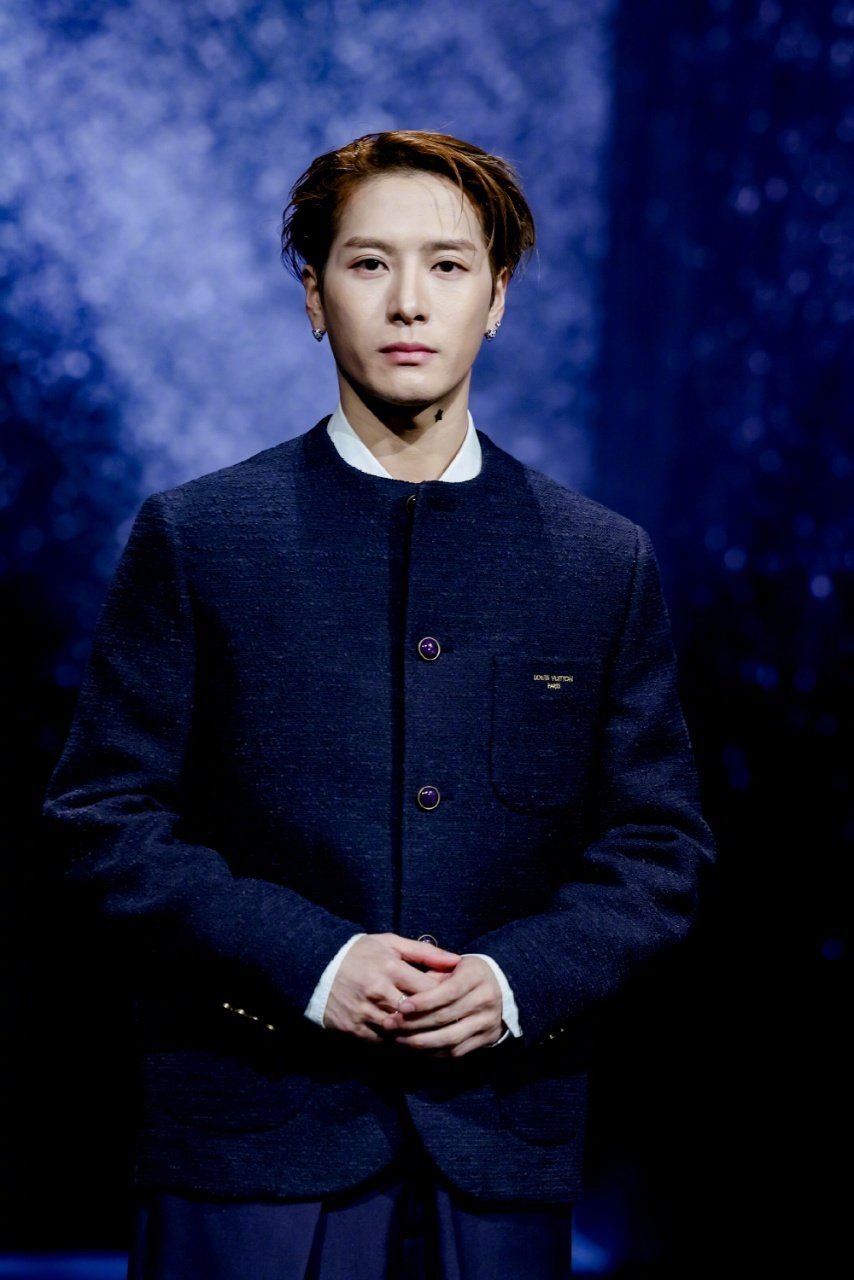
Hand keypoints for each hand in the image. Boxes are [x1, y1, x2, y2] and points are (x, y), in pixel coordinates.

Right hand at [323, 933, 459, 1041]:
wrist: (315, 966)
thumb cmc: (359, 953)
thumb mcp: (391, 944)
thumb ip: (425, 953)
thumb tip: (457, 961)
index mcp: (390, 968)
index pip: (429, 990)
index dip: (447, 998)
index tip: (456, 1001)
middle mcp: (378, 992)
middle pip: (418, 1015)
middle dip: (436, 1020)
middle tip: (451, 1023)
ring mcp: (365, 1013)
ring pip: (402, 1033)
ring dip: (419, 1036)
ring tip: (435, 1036)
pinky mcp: (354, 1029)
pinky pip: (383, 1043)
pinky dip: (399, 1045)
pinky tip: (412, 1043)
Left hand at [380, 955, 503, 1057]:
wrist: (502, 988)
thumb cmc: (467, 973)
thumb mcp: (453, 964)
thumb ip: (432, 973)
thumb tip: (406, 989)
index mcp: (476, 976)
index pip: (448, 992)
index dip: (424, 1001)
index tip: (402, 1007)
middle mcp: (485, 1000)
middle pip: (446, 1017)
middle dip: (414, 1023)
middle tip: (390, 1024)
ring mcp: (487, 1023)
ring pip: (450, 1038)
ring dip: (420, 1042)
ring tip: (397, 1039)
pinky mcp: (486, 1040)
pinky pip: (456, 1051)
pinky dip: (433, 1052)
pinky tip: (415, 1048)